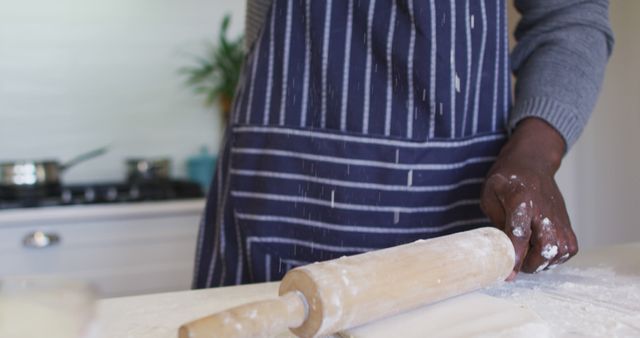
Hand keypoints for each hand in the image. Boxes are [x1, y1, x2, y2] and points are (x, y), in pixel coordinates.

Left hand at [481, 118, 577, 279]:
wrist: (532, 164)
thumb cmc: (507, 180)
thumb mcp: (490, 194)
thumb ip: (495, 220)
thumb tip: (502, 248)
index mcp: (521, 199)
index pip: (520, 233)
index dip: (515, 256)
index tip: (509, 274)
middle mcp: (543, 210)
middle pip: (546, 247)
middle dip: (531, 263)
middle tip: (518, 262)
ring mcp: (559, 217)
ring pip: (560, 251)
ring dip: (544, 262)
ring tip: (529, 256)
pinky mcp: (567, 223)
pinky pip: (569, 249)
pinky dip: (557, 257)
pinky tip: (542, 251)